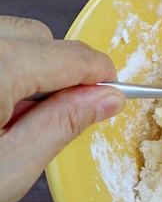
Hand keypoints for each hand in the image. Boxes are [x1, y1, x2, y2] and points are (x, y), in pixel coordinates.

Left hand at [0, 16, 125, 201]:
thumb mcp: (10, 167)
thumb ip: (63, 124)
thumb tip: (107, 98)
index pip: (71, 56)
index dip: (101, 76)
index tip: (111, 95)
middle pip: (41, 37)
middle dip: (58, 70)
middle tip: (50, 115)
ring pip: (14, 34)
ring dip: (28, 65)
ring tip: (9, 112)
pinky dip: (3, 64)